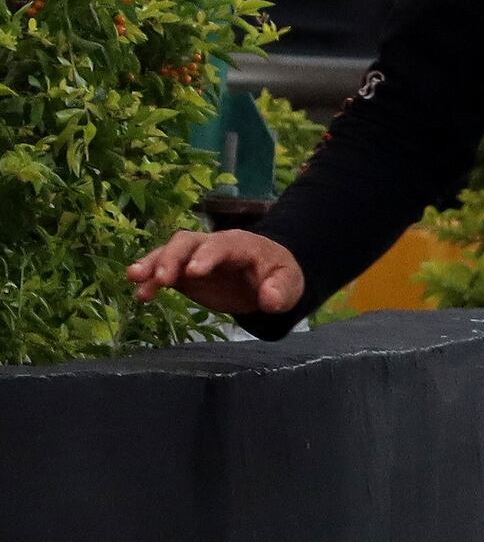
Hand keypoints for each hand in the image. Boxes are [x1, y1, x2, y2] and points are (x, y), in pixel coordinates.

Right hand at [125, 228, 305, 317]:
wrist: (267, 278)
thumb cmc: (278, 276)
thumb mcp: (290, 283)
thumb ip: (281, 290)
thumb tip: (269, 300)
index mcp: (240, 244)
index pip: (220, 245)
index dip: (206, 256)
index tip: (192, 273)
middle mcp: (212, 245)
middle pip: (186, 242)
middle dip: (172, 258)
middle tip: (162, 279)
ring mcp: (194, 257)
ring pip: (168, 252)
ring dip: (151, 264)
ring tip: (135, 279)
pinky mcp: (184, 272)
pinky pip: (163, 272)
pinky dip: (150, 280)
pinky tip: (140, 294)